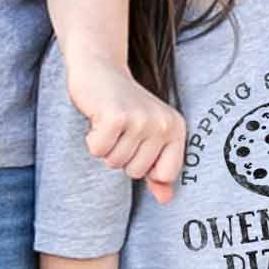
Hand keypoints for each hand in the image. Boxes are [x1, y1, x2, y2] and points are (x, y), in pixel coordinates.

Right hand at [62, 50, 187, 202]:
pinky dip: (92, 139)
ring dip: (105, 147)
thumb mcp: (147, 136)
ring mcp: (140, 119)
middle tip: (121, 129)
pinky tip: (98, 119)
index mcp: (177, 128)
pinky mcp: (116, 117)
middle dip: (121, 156)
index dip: (145, 166)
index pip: (165, 174)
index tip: (138, 143)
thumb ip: (158, 170)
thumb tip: (166, 200)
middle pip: (136, 172)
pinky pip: (98, 150)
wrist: (100, 68)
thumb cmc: (124, 106)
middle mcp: (163, 124)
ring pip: (115, 163)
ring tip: (110, 123)